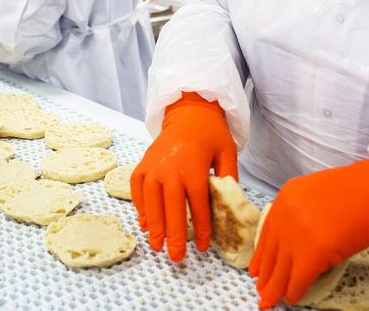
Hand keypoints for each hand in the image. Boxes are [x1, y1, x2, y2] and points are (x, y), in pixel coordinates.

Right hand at [130, 92, 237, 261]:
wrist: (188, 111)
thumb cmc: (210, 133)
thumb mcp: (228, 152)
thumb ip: (229, 178)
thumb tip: (230, 204)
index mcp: (194, 168)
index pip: (198, 205)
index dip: (201, 229)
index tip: (203, 247)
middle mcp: (170, 169)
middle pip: (172, 209)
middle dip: (174, 235)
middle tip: (176, 257)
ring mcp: (153, 166)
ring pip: (151, 202)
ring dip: (154, 226)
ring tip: (157, 245)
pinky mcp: (142, 164)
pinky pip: (138, 189)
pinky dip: (140, 207)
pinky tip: (145, 223)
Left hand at [249, 159, 368, 308]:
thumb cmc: (356, 190)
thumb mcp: (316, 192)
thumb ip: (301, 212)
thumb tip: (300, 237)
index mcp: (285, 199)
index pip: (267, 233)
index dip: (262, 255)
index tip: (256, 268)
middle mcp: (284, 217)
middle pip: (271, 253)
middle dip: (266, 275)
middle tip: (260, 289)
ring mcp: (296, 236)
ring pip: (281, 270)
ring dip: (275, 288)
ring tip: (269, 300)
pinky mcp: (310, 255)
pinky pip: (298, 280)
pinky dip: (295, 292)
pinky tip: (292, 300)